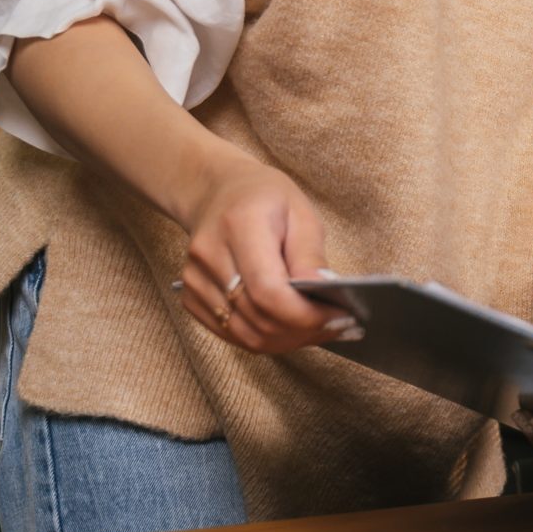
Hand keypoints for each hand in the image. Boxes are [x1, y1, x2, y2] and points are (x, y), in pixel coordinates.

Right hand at [176, 150, 353, 352]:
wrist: (217, 191)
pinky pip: (232, 334)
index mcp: (239, 225)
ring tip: (322, 329)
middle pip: (257, 318)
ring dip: (287, 340)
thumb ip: (310, 254)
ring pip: (244, 334)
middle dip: (303, 330)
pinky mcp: (191, 297)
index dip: (305, 314)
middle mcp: (209, 256)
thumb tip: (325, 292)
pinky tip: (293, 328)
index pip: (268, 290)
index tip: (341, 316)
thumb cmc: (265, 197)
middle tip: (340, 326)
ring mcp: (194, 280)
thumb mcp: (300, 212)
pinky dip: (266, 338)